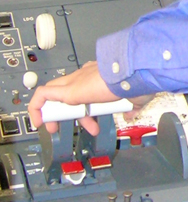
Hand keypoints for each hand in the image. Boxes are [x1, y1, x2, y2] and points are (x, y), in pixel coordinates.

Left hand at [28, 61, 148, 135]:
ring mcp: (76, 81)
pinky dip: (37, 107)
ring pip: (53, 93)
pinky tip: (39, 121)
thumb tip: (130, 114)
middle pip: (65, 91)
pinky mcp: (69, 91)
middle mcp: (84, 76)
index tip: (90, 121)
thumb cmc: (136, 81)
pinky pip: (43, 95)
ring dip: (52, 111)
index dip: (85, 108)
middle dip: (63, 109)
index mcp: (99, 75)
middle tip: (62, 123)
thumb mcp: (135, 98)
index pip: (85, 91)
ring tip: (52, 127)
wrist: (132, 73)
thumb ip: (131, 106)